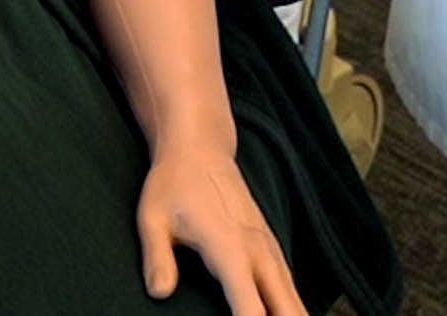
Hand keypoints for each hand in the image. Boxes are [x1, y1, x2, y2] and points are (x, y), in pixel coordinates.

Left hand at [135, 140, 305, 315]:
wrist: (200, 146)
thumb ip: (157, 257)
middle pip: (288, 310)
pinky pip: (291, 291)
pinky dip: (293, 313)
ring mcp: (270, 250)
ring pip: (295, 302)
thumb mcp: (152, 217)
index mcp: (230, 247)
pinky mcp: (272, 250)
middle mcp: (259, 251)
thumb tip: (159, 293)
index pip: (251, 306)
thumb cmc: (172, 183)